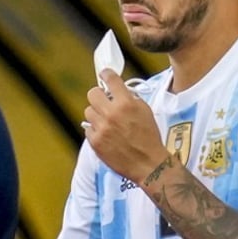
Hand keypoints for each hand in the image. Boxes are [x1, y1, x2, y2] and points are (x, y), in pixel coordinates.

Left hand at [85, 69, 167, 183]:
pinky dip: (95, 130)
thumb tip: (117, 92)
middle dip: (98, 96)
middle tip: (104, 101)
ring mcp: (101, 128)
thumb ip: (130, 98)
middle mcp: (111, 114)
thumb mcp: (145, 111)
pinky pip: (88, 128)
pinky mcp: (95, 141)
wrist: (148, 164)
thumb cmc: (149, 138)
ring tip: (106, 121)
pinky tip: (105, 134)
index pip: (110, 79)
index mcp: (126, 103)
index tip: (104, 74)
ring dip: (96, 114)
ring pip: (88, 111)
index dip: (106, 74)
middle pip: (92, 93)